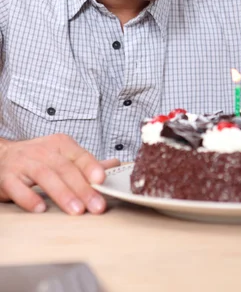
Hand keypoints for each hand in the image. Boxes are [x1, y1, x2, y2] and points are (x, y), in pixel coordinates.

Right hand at [0, 134, 119, 214]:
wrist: (2, 155)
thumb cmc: (38, 158)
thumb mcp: (62, 155)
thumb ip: (86, 163)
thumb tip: (114, 165)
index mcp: (60, 144)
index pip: (79, 155)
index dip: (91, 167)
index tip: (102, 179)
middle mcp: (43, 151)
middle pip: (66, 169)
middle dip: (83, 188)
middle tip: (96, 206)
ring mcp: (24, 163)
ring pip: (46, 176)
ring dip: (62, 194)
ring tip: (76, 210)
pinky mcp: (7, 177)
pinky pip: (18, 188)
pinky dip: (29, 198)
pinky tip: (40, 209)